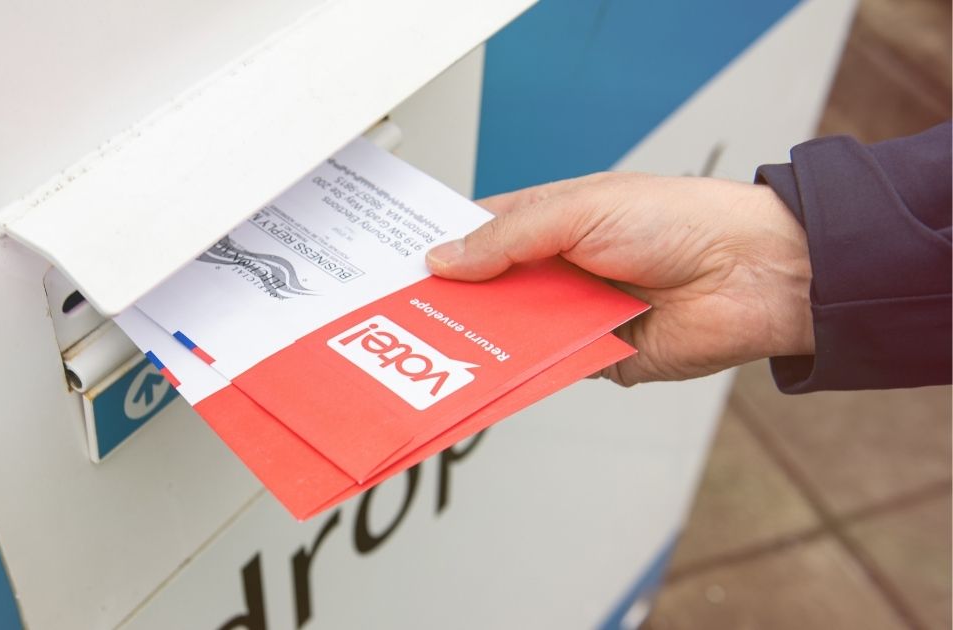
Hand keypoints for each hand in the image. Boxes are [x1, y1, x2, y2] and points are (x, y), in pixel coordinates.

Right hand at [426, 172, 814, 385]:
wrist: (752, 274)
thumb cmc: (682, 220)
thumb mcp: (579, 211)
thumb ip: (508, 239)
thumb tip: (446, 259)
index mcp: (553, 221)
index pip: (481, 233)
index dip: (443, 247)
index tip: (401, 265)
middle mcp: (560, 268)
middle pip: (489, 290)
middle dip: (453, 302)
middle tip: (405, 315)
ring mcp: (575, 314)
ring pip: (511, 333)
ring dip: (481, 339)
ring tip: (432, 347)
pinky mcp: (595, 357)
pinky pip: (545, 368)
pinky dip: (520, 372)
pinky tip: (488, 374)